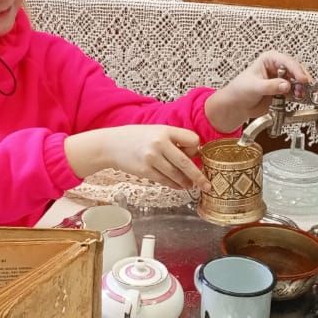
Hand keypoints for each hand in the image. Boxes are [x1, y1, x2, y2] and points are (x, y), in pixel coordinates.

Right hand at [65, 125, 205, 191]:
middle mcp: (159, 143)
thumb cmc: (136, 137)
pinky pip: (165, 181)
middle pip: (186, 162)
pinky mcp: (145, 171)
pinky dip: (174, 185)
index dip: (195, 149)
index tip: (193, 153)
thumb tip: (193, 155)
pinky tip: (178, 186)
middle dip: (199, 176)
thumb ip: (173, 140)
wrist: (111, 145)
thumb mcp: (156, 130)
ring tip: (190, 185)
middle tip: (207, 185)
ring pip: (176, 175)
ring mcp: (151, 158)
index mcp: (165, 130)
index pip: (192, 140)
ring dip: (186, 182)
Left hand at [205, 51, 310, 133]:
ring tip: (300, 95)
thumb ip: (271, 86)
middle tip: (304, 88)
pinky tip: (298, 98)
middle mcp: (277, 68)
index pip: (287, 62)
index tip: (302, 79)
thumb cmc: (240, 90)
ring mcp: (281, 80)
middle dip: (301, 79)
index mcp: (269, 59)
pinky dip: (298, 96)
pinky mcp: (283, 91)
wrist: (236, 106)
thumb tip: (285, 85)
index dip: (296, 70)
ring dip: (301, 88)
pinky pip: (295, 92)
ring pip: (297, 82)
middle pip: (295, 70)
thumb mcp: (254, 87)